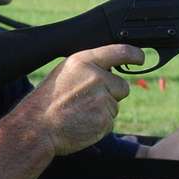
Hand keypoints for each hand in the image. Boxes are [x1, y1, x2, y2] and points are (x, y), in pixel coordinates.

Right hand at [18, 43, 143, 155]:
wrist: (37, 127)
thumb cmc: (46, 101)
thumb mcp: (64, 73)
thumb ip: (88, 69)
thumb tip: (109, 72)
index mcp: (84, 62)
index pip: (119, 52)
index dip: (134, 54)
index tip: (140, 58)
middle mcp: (96, 77)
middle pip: (122, 86)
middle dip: (112, 94)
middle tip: (87, 101)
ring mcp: (102, 99)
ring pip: (115, 106)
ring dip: (102, 111)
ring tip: (79, 113)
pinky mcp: (105, 119)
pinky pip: (110, 121)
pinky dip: (99, 125)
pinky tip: (81, 123)